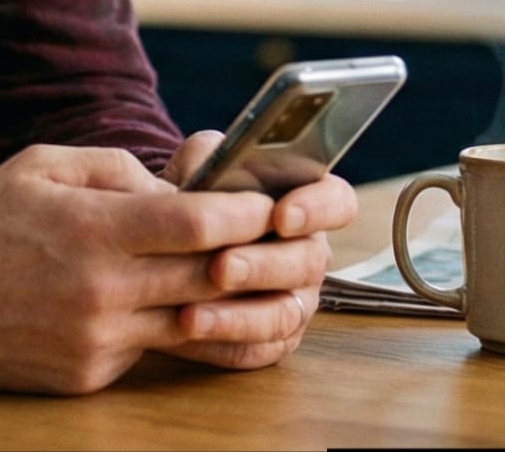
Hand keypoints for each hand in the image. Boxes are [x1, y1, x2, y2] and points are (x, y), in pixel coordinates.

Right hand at [0, 143, 277, 393]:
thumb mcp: (42, 165)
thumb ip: (116, 168)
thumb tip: (178, 188)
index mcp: (90, 229)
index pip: (195, 223)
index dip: (243, 212)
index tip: (265, 203)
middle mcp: (100, 291)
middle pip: (208, 276)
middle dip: (248, 256)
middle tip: (275, 238)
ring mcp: (96, 340)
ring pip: (189, 320)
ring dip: (218, 297)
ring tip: (234, 271)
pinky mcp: (87, 376)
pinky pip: (148, 346)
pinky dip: (161, 323)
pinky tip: (157, 302)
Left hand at [154, 129, 356, 370]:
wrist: (167, 241)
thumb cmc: (196, 195)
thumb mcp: (200, 163)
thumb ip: (210, 155)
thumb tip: (209, 163)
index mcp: (305, 203)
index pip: (337, 203)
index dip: (318, 209)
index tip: (282, 215)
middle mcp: (308, 254)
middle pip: (307, 264)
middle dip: (262, 266)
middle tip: (220, 266)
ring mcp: (295, 299)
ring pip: (284, 314)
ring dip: (239, 315)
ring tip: (192, 313)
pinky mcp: (270, 339)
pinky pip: (257, 348)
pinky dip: (222, 340)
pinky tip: (185, 329)